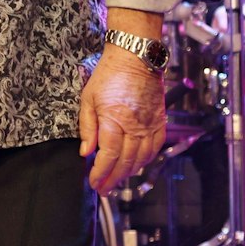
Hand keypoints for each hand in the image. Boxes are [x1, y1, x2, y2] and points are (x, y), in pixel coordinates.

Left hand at [78, 48, 165, 193]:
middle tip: (103, 188)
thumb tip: (86, 152)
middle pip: (125, 162)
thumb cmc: (109, 74)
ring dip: (128, 173)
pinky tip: (136, 166)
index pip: (109, 155)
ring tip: (116, 180)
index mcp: (115, 118)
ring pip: (141, 158)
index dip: (101, 172)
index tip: (94, 182)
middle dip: (113, 179)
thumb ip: (87, 127)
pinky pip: (155, 148)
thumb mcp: (88, 98)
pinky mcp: (159, 121)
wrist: (135, 57)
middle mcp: (135, 125)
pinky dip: (145, 160)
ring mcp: (149, 124)